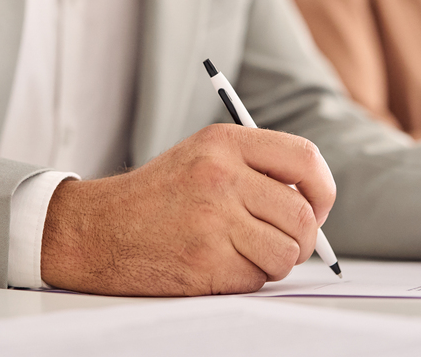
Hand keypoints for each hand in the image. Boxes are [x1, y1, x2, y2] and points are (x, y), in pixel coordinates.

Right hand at [40, 124, 334, 295]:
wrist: (98, 229)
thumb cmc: (156, 196)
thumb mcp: (202, 156)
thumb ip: (254, 168)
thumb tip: (313, 201)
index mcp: (224, 143)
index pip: (303, 158)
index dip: (322, 188)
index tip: (319, 205)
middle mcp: (221, 176)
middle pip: (302, 213)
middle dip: (304, 237)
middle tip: (288, 242)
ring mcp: (214, 220)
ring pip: (287, 252)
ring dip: (276, 261)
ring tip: (247, 253)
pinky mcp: (206, 261)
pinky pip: (257, 278)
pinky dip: (247, 279)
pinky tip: (220, 265)